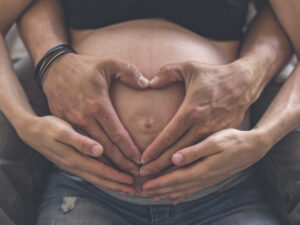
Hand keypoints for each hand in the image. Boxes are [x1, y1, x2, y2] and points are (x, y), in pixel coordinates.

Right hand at [18, 115, 135, 193]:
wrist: (32, 131)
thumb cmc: (48, 127)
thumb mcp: (63, 131)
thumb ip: (80, 141)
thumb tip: (99, 150)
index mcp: (75, 158)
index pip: (101, 170)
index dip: (117, 176)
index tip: (131, 180)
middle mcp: (75, 165)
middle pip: (100, 179)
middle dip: (118, 185)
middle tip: (135, 190)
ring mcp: (73, 166)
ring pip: (96, 178)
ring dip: (111, 183)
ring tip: (126, 187)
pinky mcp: (72, 162)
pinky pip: (90, 174)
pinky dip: (102, 178)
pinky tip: (108, 178)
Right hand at [43, 54, 149, 174]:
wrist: (54, 68)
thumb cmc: (84, 66)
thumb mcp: (108, 62)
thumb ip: (129, 72)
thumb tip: (147, 84)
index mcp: (97, 104)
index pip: (117, 133)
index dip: (129, 149)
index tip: (140, 160)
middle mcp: (84, 117)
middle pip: (106, 147)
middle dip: (121, 162)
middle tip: (135, 174)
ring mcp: (72, 122)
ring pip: (93, 149)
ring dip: (108, 163)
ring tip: (122, 174)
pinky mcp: (65, 124)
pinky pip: (81, 144)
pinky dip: (93, 156)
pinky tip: (103, 163)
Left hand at [140, 61, 254, 175]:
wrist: (245, 82)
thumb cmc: (215, 74)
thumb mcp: (189, 67)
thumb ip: (166, 73)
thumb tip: (148, 84)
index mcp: (192, 110)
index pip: (169, 135)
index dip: (154, 149)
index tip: (143, 160)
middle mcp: (203, 125)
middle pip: (177, 151)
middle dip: (159, 165)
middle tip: (143, 175)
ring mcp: (214, 133)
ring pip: (190, 157)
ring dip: (173, 170)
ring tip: (158, 179)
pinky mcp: (222, 135)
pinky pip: (203, 154)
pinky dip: (190, 165)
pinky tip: (181, 173)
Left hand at [141, 128, 269, 203]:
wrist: (253, 147)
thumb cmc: (233, 140)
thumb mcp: (214, 142)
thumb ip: (194, 151)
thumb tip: (174, 159)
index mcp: (202, 168)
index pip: (175, 178)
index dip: (159, 182)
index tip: (145, 185)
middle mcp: (204, 178)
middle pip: (177, 187)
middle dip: (159, 190)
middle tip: (143, 193)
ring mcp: (209, 179)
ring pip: (184, 190)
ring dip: (168, 194)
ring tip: (155, 196)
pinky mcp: (212, 178)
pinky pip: (194, 190)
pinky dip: (182, 195)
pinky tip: (176, 198)